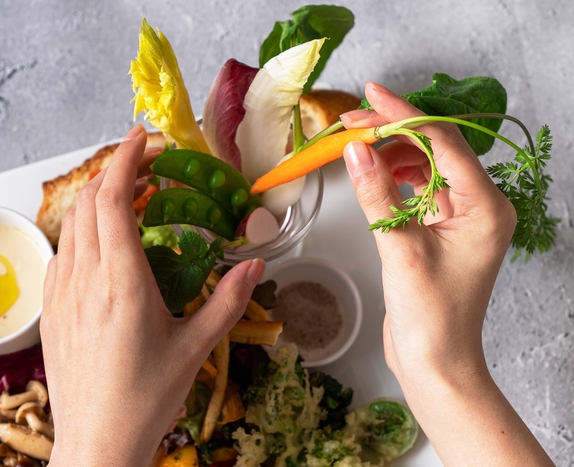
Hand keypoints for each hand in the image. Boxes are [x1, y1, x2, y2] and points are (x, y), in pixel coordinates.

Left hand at [40, 125, 264, 466]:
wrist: (97, 444)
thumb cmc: (145, 400)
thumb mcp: (196, 348)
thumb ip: (228, 300)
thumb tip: (255, 266)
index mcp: (122, 284)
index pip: (112, 200)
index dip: (125, 160)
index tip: (141, 138)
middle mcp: (84, 280)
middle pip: (88, 202)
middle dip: (113, 171)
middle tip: (145, 167)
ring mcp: (62, 294)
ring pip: (71, 224)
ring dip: (97, 200)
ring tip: (129, 199)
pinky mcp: (52, 310)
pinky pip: (62, 251)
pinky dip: (82, 230)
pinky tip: (104, 244)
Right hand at [342, 82, 514, 384]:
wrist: (434, 362)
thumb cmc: (430, 317)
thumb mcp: (400, 250)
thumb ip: (377, 194)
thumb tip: (355, 149)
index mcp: (486, 207)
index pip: (443, 143)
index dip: (404, 114)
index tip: (371, 95)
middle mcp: (480, 206)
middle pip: (435, 148)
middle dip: (393, 131)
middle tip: (350, 121)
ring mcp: (461, 217)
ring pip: (425, 165)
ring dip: (390, 151)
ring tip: (353, 145)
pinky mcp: (441, 229)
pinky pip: (418, 188)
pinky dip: (392, 175)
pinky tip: (371, 171)